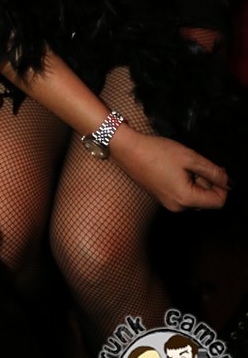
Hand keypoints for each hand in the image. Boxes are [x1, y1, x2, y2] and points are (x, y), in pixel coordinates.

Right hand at [110, 126, 228, 211]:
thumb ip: (213, 171)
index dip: (222, 186)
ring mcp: (168, 204)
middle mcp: (177, 207)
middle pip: (206, 200)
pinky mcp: (161, 198)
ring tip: (181, 165)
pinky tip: (172, 168)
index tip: (214, 170)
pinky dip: (183, 182)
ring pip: (194, 196)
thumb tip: (229, 181)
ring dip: (194, 181)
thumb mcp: (189, 157)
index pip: (218, 202)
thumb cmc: (156, 152)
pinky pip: (181, 194)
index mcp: (186, 199)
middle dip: (206, 182)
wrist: (128, 150)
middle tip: (193, 163)